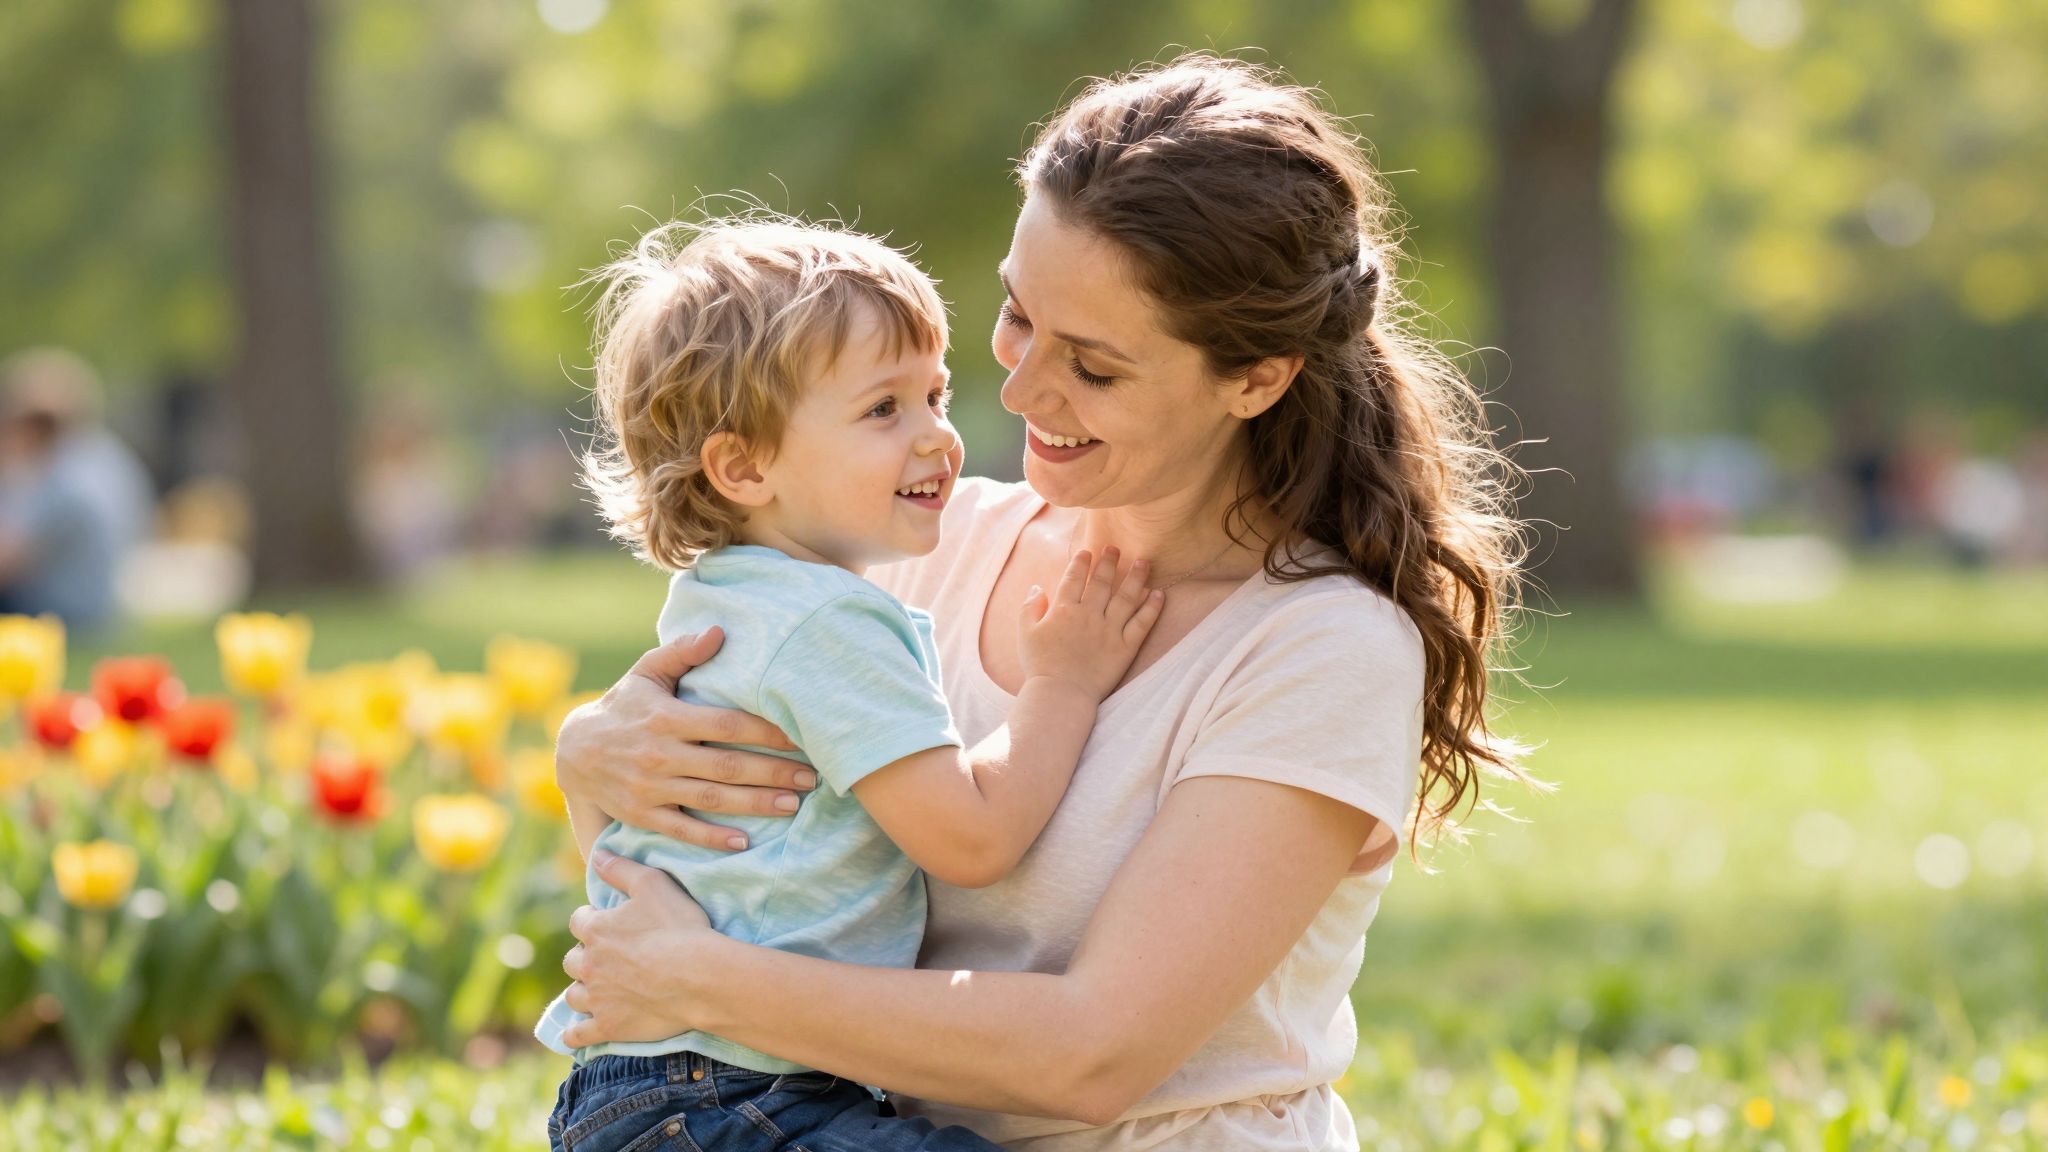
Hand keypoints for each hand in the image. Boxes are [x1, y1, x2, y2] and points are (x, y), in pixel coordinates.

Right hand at [555, 627, 814, 850]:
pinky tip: (744, 842)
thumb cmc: (623, 706)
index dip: (766, 731)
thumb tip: (719, 631)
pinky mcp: (643, 814)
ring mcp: (651, 788)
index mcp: (667, 717)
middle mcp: (660, 754)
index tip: (801, 735)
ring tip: (792, 804)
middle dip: (772, 772)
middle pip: (726, 766)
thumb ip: (681, 653)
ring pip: (711, 799)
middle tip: (811, 777)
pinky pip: (682, 830)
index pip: (726, 725)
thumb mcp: (645, 673)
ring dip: (754, 804)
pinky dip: (712, 838)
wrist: (573, 751)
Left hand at [558, 850, 719, 1046]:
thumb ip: (621, 869)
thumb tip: (597, 856)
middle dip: (586, 957)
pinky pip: (578, 1034)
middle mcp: (588, 964)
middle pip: (573, 960)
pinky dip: (575, 1034)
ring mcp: (597, 999)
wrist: (699, 977)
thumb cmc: (679, 928)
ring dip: (583, 991)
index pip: (579, 921)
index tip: (609, 924)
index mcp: (595, 930)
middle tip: (609, 958)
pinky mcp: (608, 1026)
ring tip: (599, 990)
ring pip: (574, 995)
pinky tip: (576, 1033)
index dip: (593, 921)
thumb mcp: (653, 884)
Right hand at [1016, 547, 1164, 701]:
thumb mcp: (1025, 634)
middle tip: (1115, 548)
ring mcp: (1110, 630)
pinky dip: (1152, 608)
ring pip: (1126, 597)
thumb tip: (1037, 588)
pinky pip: (1142, 624)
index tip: (1088, 552)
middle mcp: (1089, 615)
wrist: (1060, 694)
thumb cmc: (1040, 666)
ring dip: (1136, 577)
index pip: (1074, 579)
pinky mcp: (1125, 648)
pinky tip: (1159, 594)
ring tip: (1144, 561)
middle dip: (1109, 562)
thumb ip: (1029, 608)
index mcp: (1064, 610)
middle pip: (1102, 582)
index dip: (1081, 563)